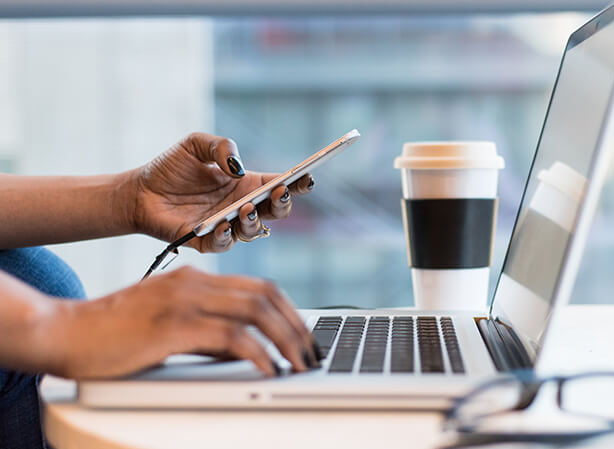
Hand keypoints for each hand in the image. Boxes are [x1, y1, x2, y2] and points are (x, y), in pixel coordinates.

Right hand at [41, 266, 317, 378]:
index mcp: (195, 278)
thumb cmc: (112, 334)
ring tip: (299, 364)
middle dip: (297, 326)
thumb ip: (207, 331)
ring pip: (256, 311)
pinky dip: (258, 353)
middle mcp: (194, 282)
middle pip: (266, 295)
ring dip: (286, 339)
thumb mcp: (168, 324)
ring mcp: (184, 301)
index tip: (304, 336)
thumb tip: (245, 350)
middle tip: (311, 353)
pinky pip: (231, 336)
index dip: (289, 310)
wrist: (64, 332)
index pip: (259, 286)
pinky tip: (268, 369)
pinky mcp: (173, 325)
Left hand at [128, 132, 314, 251]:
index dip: (297, 183)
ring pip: (254, 231)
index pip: (280, 185)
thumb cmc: (170, 168)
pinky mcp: (206, 242)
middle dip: (283, 204)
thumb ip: (221, 147)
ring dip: (255, 221)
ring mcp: (227, 226)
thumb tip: (237, 167)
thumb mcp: (196, 144)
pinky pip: (224, 244)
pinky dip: (226, 236)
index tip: (307, 177)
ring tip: (246, 208)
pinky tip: (223, 224)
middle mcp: (242, 207)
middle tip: (279, 192)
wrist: (139, 191)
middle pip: (276, 212)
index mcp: (247, 184)